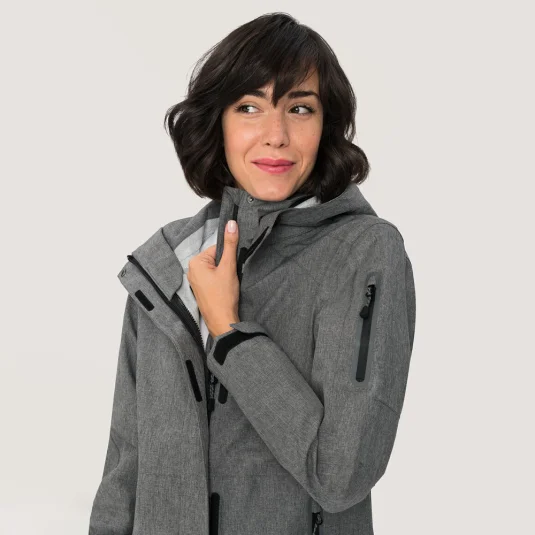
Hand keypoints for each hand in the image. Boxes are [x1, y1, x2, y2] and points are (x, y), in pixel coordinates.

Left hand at [187, 219, 240, 337]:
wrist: (221, 320)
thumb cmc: (223, 295)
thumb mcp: (228, 267)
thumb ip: (230, 244)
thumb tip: (231, 223)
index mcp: (195, 262)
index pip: (217, 249)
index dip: (228, 258)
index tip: (230, 269)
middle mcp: (191, 270)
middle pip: (215, 258)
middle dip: (225, 266)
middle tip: (228, 279)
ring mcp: (195, 280)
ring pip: (215, 268)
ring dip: (224, 274)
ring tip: (226, 285)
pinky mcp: (200, 289)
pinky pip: (212, 277)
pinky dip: (220, 281)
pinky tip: (223, 290)